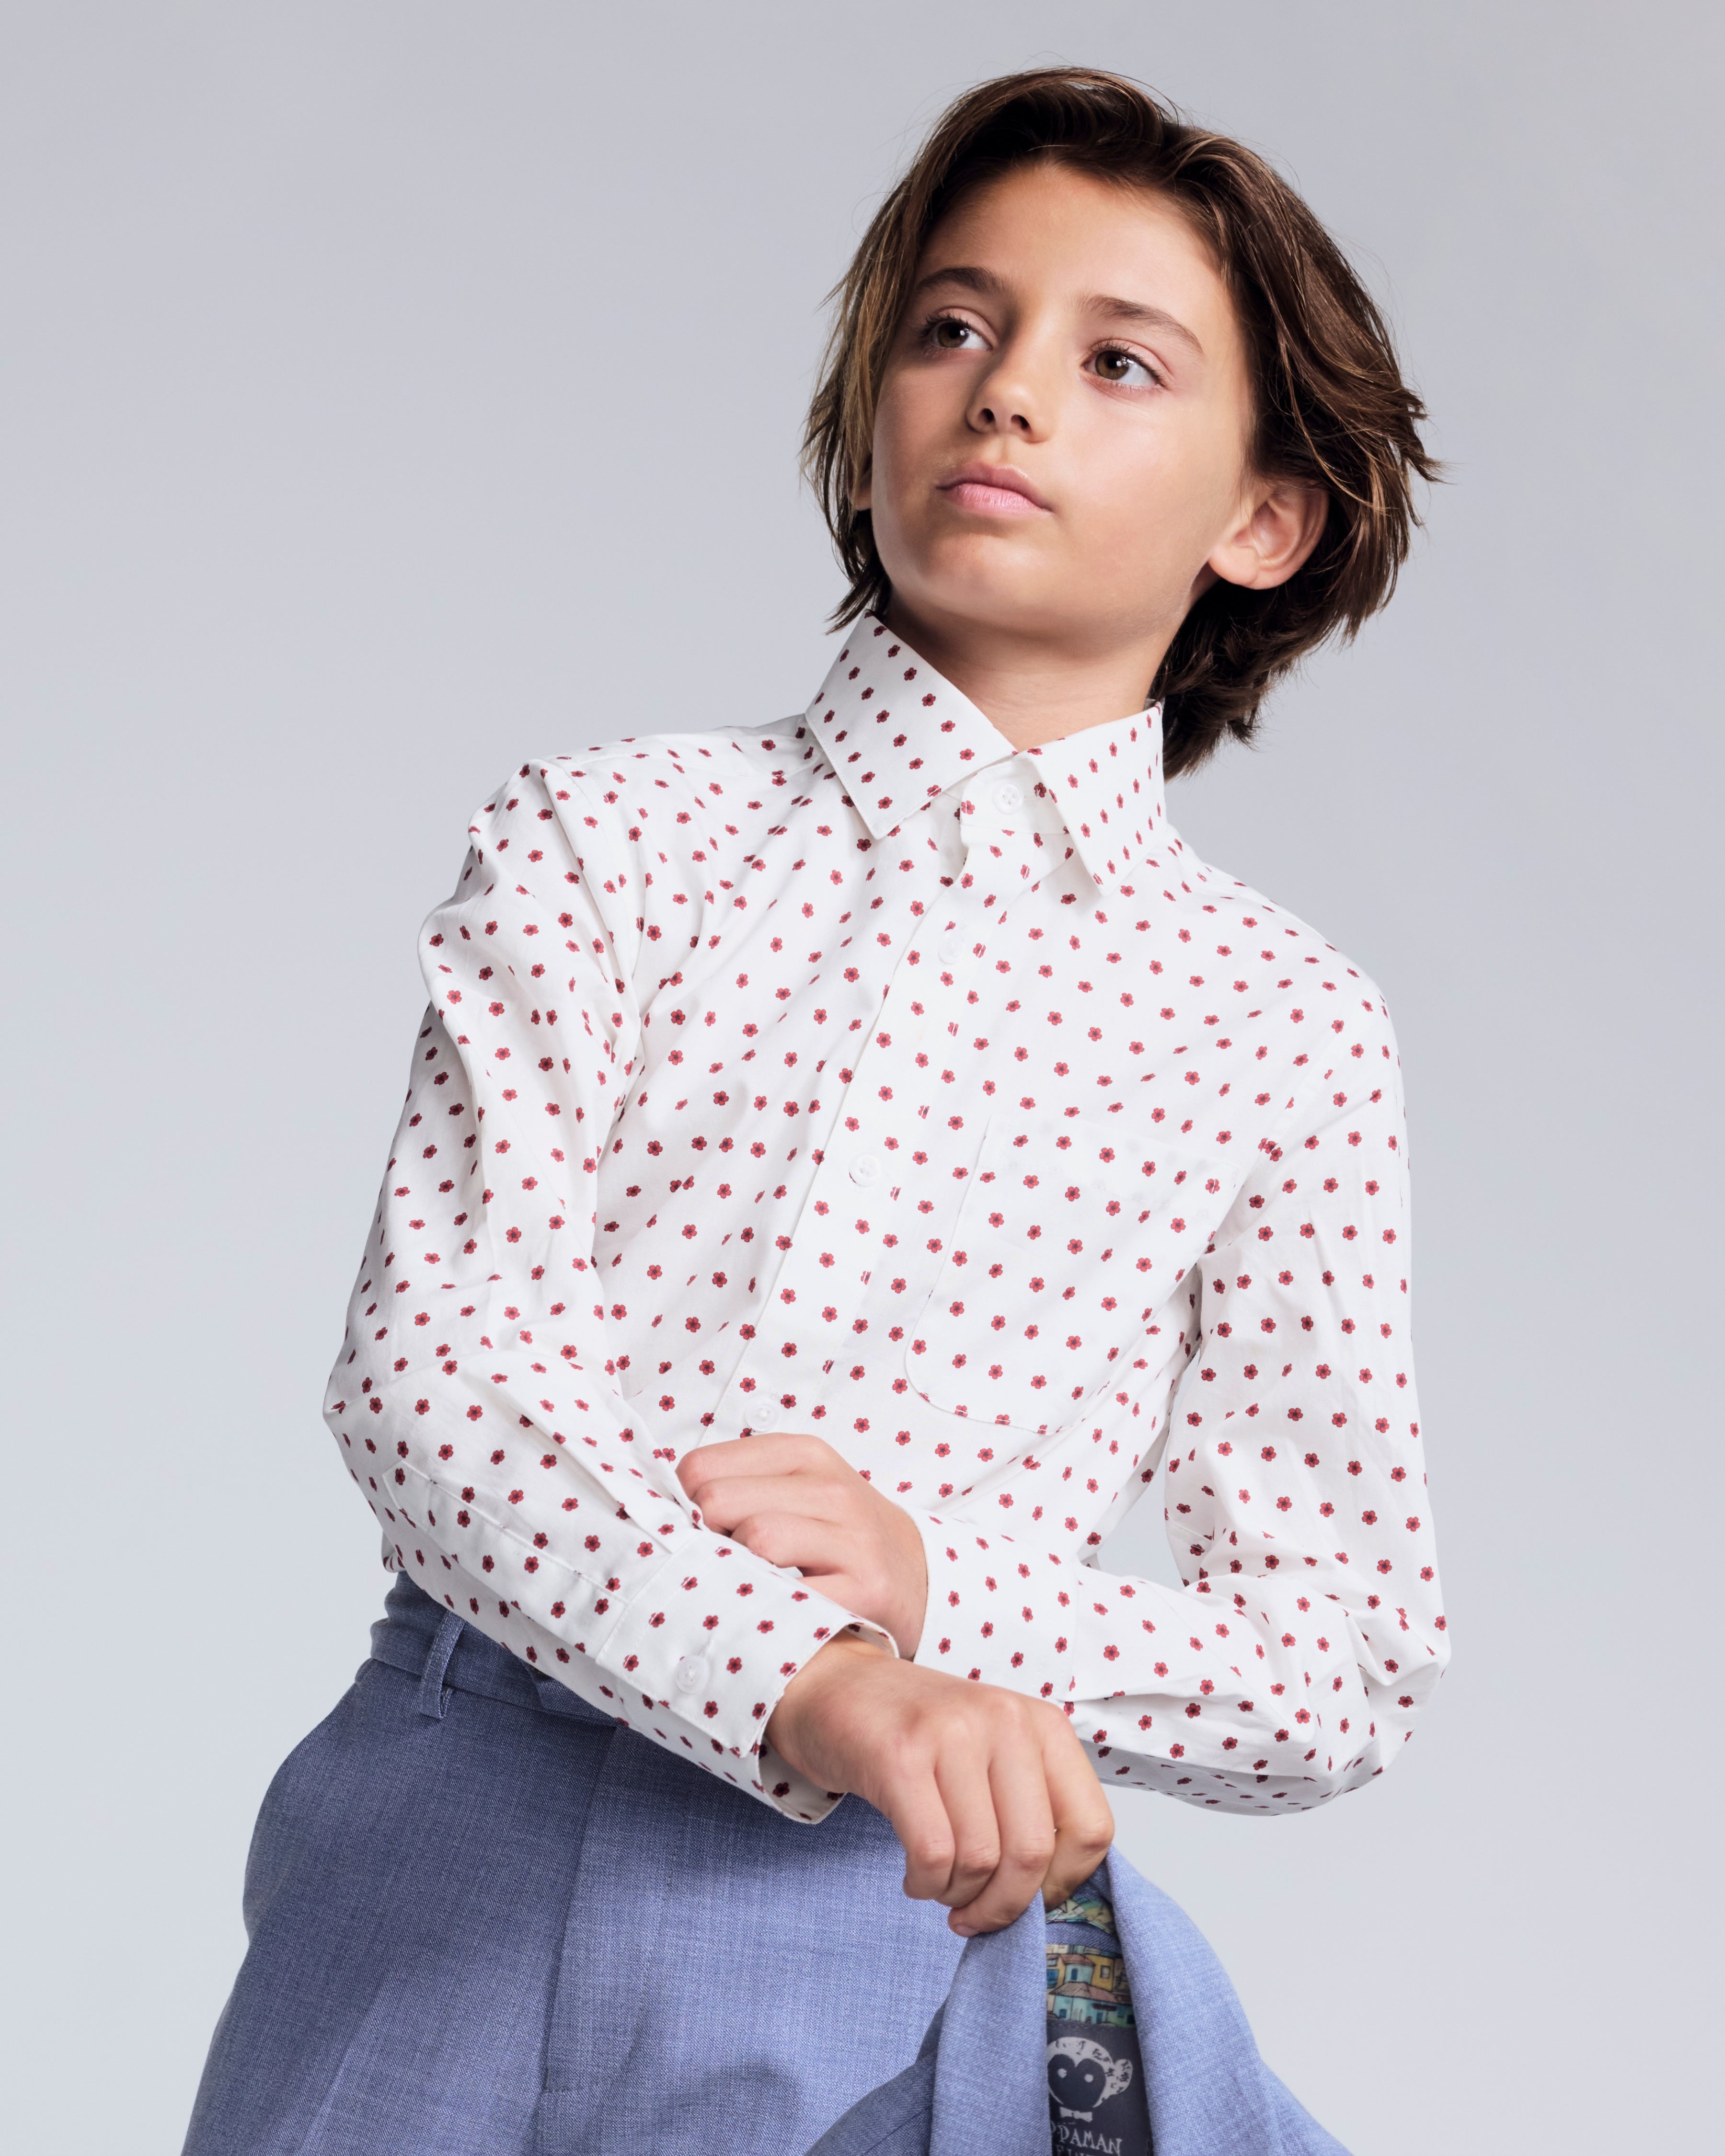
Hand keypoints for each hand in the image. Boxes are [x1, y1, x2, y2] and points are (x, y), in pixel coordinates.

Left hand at [677, 1432, 927, 1657]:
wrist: (916, 1573)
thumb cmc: (837, 1531)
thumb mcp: (796, 1487)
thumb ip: (738, 1484)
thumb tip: (663, 1508)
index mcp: (803, 1454)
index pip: (701, 1467)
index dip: (686, 1504)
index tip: (704, 1530)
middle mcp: (830, 1487)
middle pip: (719, 1501)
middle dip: (708, 1537)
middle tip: (726, 1560)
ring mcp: (851, 1537)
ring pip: (756, 1540)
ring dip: (741, 1571)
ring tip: (754, 1584)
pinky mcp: (866, 1588)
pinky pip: (793, 1597)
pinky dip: (771, 1609)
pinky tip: (775, 1612)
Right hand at [765, 1633, 1113, 1935]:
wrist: (837, 1687)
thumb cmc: (921, 1734)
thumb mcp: (995, 1755)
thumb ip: (1031, 1810)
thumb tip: (1049, 1899)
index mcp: (1043, 1724)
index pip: (1092, 1829)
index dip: (1062, 1884)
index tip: (1027, 1898)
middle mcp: (1006, 1719)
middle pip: (1034, 1853)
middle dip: (1003, 1906)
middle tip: (975, 1915)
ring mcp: (952, 1732)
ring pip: (981, 1860)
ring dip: (957, 1896)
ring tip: (939, 1884)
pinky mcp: (901, 1755)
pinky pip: (932, 1855)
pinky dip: (925, 1885)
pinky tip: (914, 1876)